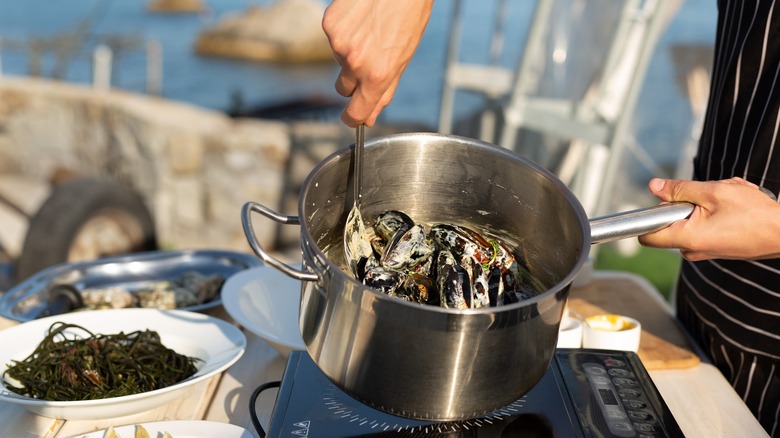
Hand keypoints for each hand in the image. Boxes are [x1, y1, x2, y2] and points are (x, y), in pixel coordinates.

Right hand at [322, 0, 433, 126]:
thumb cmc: (408, 16)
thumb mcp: (403, 58)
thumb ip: (385, 90)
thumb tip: (370, 116)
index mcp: (378, 75)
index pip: (356, 113)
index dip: (353, 118)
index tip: (353, 117)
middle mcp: (355, 62)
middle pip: (343, 88)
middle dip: (354, 79)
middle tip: (370, 57)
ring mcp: (339, 44)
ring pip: (338, 60)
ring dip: (350, 50)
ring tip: (370, 29)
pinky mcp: (329, 25)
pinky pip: (332, 38)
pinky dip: (344, 31)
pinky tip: (360, 18)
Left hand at [638, 177, 779, 260]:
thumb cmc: (755, 214)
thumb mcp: (714, 192)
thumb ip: (680, 189)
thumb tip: (654, 187)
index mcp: (687, 238)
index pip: (646, 235)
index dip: (648, 216)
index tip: (661, 202)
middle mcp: (692, 250)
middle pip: (669, 223)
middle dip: (684, 204)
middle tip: (708, 197)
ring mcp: (703, 252)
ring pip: (688, 222)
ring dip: (703, 207)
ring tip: (727, 202)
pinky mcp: (714, 249)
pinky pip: (702, 227)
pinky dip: (712, 215)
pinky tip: (732, 210)